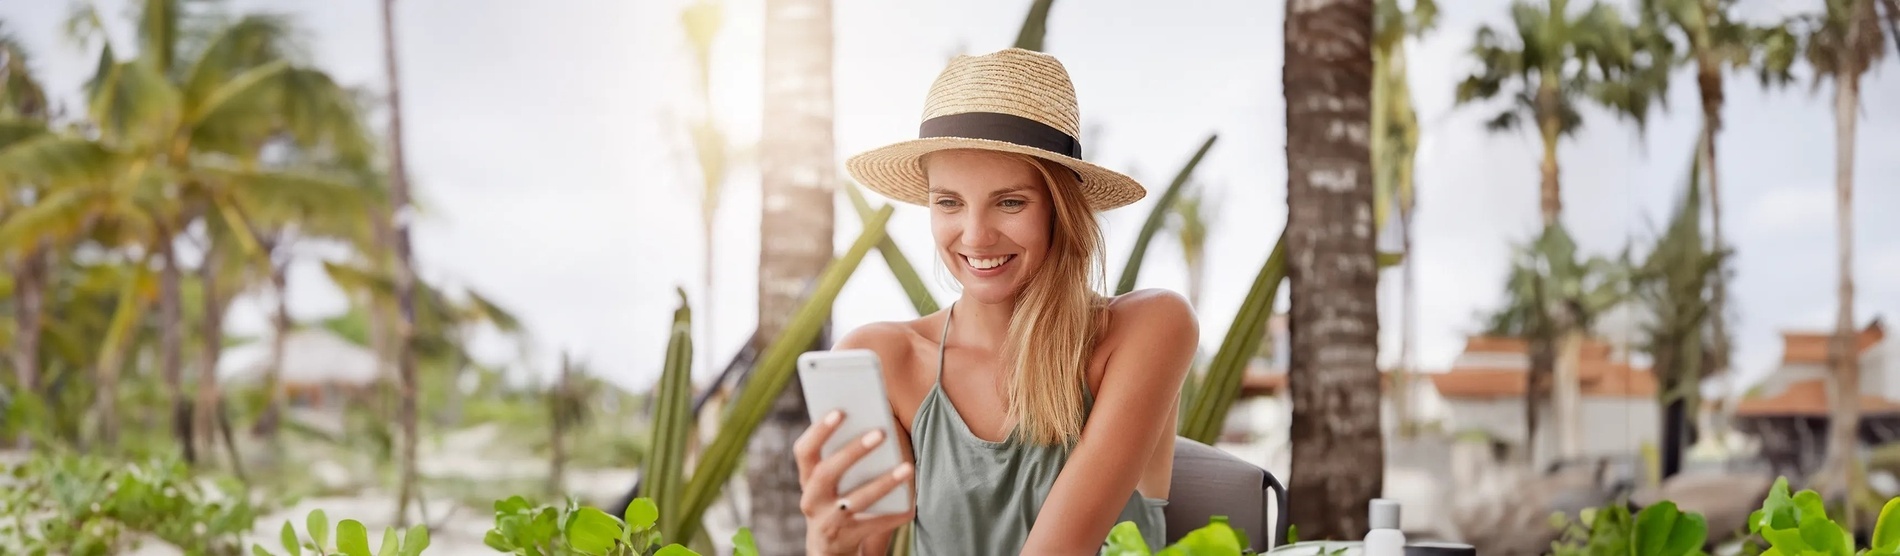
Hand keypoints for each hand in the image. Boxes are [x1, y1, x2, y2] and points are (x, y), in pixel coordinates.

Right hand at [795, 409, 915, 555]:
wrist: (829, 548)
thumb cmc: (838, 498)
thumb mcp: (833, 480)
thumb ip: (843, 454)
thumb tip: (877, 421)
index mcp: (807, 478)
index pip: (804, 451)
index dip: (818, 431)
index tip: (840, 411)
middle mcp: (812, 500)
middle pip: (826, 473)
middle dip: (853, 452)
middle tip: (880, 432)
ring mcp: (827, 522)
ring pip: (855, 500)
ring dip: (882, 483)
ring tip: (908, 468)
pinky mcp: (846, 539)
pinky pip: (873, 524)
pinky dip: (893, 515)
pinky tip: (912, 505)